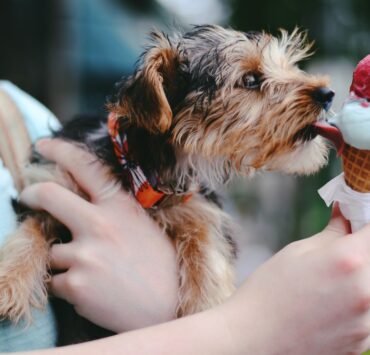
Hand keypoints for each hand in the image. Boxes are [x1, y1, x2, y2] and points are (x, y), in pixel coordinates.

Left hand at [20, 139, 177, 332]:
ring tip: (94, 273)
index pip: (85, 167)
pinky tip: (93, 290)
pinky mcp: (75, 284)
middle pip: (49, 195)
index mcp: (120, 206)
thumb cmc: (162, 264)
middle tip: (26, 195)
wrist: (169, 306)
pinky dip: (67, 286)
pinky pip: (55, 281)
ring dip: (65, 261)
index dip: (60, 151)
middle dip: (31, 193)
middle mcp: (99, 224)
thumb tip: (86, 203)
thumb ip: (114, 212)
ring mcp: (85, 254)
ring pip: (53, 250)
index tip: (43, 146)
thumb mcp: (143, 226)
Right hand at [220, 204, 369, 354]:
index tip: (356, 224)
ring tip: (330, 282)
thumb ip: (331, 234)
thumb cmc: (268, 292)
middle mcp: (366, 291)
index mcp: (348, 261)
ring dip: (360, 279)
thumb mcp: (296, 252)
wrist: (253, 339)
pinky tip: (329, 304)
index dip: (364, 222)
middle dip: (361, 251)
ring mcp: (368, 322)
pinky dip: (357, 303)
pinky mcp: (362, 343)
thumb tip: (345, 216)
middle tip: (340, 252)